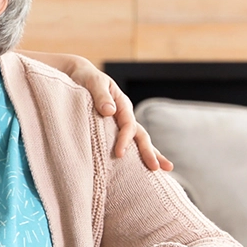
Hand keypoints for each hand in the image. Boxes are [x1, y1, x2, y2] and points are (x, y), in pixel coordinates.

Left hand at [39, 52, 170, 170]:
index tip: (119, 154)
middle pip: (140, 135)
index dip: (125, 140)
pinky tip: (142, 167)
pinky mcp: (114, 129)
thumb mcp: (93, 82)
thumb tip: (109, 111)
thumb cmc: (86, 79)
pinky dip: (137, 154)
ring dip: (151, 153)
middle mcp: (125, 115)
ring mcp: (122, 123)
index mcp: (122, 104)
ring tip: (165, 169)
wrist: (81, 76)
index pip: (128, 125)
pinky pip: (129, 142)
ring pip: (139, 139)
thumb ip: (100, 95)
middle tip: (156, 168)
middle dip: (149, 152)